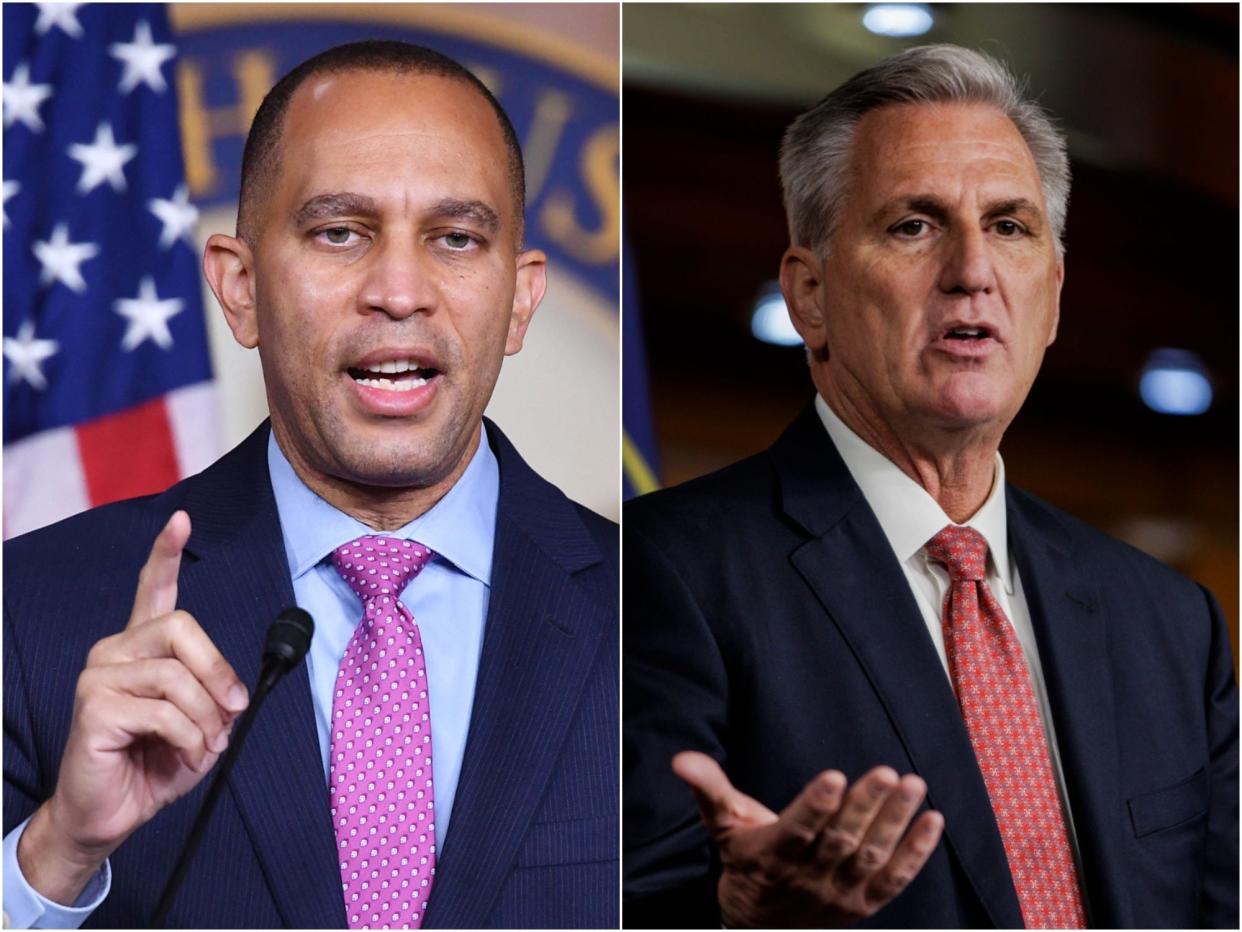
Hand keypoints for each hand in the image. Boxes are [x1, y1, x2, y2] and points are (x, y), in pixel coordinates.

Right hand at [17, 511, 249, 904]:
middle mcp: (115, 651)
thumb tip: (234, 690)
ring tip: (203, 745)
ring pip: (177, 676)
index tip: (181, 519)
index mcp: (141, 648)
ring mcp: (98, 676)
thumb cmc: (154, 764)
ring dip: (206, 718)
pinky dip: (189, 737)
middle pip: (181, 627)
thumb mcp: (202, 724)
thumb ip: (217, 695)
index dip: (166, 553)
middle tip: (232, 712)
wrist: (108, 813)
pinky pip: (164, 711)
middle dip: (218, 671)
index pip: (152, 590)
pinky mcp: (93, 707)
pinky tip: (183, 753)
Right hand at [673, 751, 943, 927]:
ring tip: (913, 785)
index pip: (798, 829)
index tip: (834, 777)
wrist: (760, 929)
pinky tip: (932, 820)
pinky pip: (896, 879)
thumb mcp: (724, 826)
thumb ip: (709, 789)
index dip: (816, 805)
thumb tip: (681, 759)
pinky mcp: (864, 903)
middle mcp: (809, 876)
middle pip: (841, 839)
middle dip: (866, 806)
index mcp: (773, 854)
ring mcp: (840, 893)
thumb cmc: (745, 863)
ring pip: (871, 856)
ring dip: (895, 822)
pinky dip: (916, 853)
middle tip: (887, 771)